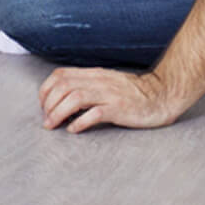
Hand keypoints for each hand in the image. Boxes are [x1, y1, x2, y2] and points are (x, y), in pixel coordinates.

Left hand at [38, 66, 181, 131]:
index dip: (46, 90)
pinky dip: (80, 122)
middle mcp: (98, 81)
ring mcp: (108, 94)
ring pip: (74, 98)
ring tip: (53, 125)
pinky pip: (95, 113)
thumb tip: (62, 98)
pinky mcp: (119, 109)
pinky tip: (74, 130)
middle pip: (63, 86)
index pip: (60, 75)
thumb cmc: (131, 92)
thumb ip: (86, 85)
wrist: (161, 94)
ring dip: (58, 112)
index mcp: (92, 74)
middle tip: (46, 119)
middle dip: (48, 103)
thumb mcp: (105, 82)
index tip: (43, 105)